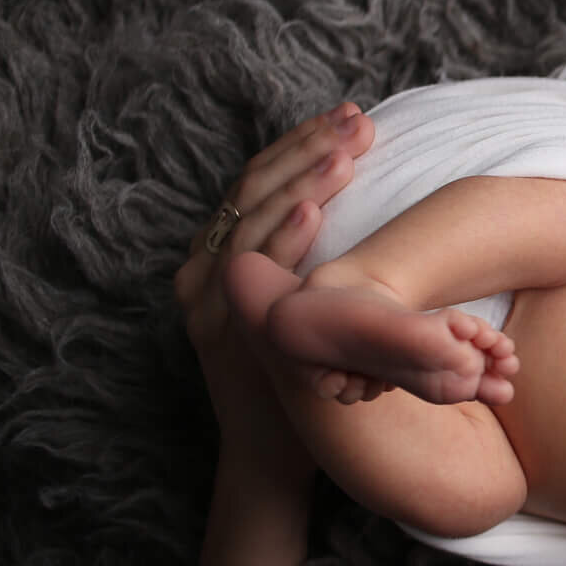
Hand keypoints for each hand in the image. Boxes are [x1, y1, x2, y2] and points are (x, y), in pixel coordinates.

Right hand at [174, 103, 375, 461]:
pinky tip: (315, 210)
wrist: (271, 449)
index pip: (262, 179)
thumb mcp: (301, 301)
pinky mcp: (220, 326)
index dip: (303, 144)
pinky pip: (254, 271)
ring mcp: (209, 295)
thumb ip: (309, 256)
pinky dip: (283, 236)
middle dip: (309, 150)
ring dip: (302, 182)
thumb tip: (356, 201)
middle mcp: (207, 266)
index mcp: (224, 250)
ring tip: (345, 154)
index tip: (350, 116)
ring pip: (253, 219)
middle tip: (359, 122)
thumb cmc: (298, 369)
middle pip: (255, 188)